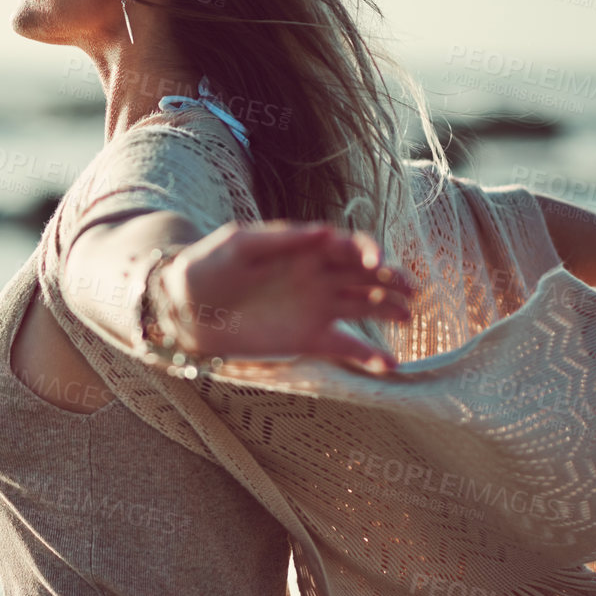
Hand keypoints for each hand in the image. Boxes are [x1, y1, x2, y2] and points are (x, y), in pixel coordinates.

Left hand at [154, 220, 414, 372]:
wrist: (183, 309)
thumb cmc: (207, 267)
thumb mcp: (239, 244)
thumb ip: (282, 239)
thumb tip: (326, 231)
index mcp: (306, 248)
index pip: (349, 246)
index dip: (368, 252)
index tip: (377, 264)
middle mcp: (318, 276)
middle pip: (367, 275)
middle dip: (392, 280)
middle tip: (412, 291)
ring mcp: (316, 308)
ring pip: (365, 306)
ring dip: (390, 310)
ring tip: (408, 317)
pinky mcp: (308, 339)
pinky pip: (346, 347)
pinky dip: (369, 356)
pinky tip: (390, 365)